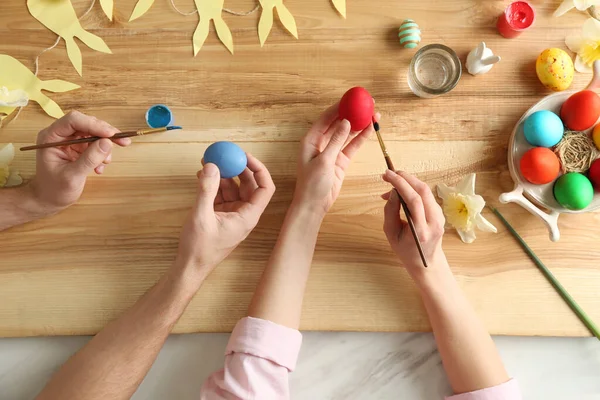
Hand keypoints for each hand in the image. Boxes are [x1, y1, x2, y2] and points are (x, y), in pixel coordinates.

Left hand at [29, 111, 130, 212]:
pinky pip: (95, 143)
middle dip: (105, 133)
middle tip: (123, 142)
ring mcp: (69, 141)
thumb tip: (108, 143)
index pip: (73, 121)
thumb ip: (89, 159)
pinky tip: (99, 167)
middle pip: (86, 123)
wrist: (50, 199)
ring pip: (93, 133)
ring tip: (106, 162)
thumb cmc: (55, 189)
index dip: (94, 125)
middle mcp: (60, 135)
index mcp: (50, 137)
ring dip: (105, 145)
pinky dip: (102, 153)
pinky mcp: (78, 147)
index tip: (112, 134)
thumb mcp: (72, 176)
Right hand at [176, 154, 274, 279]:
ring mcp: (233, 214)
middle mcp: (244, 214)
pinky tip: (201, 175)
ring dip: (222, 175)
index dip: (258, 169)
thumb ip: (206, 189)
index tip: (243, 156)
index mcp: (248, 216)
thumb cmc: (200, 248)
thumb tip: (212, 166)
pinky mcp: (221, 215)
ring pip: (233, 188)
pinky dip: (213, 185)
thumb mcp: (201, 216)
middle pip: (249, 185)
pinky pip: (221, 195)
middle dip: (237, 168)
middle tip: (224, 154)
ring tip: (207, 162)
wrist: (190, 267)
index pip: (265, 188)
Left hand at [295, 103, 380, 215]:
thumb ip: (335, 141)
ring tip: (374, 114)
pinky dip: (360, 139)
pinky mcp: (340, 161)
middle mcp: (320, 143)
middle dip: (352, 113)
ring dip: (359, 125)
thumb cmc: (312, 184)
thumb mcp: (324, 161)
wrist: (313, 205)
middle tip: (366, 104)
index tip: (352, 98)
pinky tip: (370, 129)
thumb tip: (346, 122)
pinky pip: (351, 146)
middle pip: (338, 123)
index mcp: (310, 140)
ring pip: (347, 134)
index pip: (325, 118)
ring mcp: (331, 152)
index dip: (339, 107)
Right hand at [382, 170, 448, 279]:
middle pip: (423, 191)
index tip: (387, 175)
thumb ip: (391, 211)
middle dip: (406, 178)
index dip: (400, 184)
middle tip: (390, 174)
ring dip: (409, 182)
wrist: (426, 262)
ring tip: (392, 183)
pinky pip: (427, 196)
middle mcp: (434, 222)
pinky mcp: (440, 213)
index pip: (413, 200)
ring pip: (426, 191)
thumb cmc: (405, 250)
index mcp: (420, 230)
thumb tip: (392, 190)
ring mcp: (440, 217)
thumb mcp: (391, 233)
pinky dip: (413, 189)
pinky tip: (401, 192)